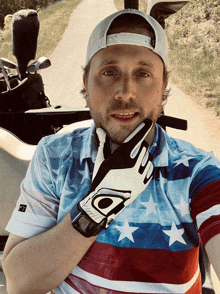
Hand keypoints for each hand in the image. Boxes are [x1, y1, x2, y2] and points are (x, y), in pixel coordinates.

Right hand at [77, 119, 153, 235]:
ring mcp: (140, 174)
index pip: (137, 137)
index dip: (143, 128)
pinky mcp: (144, 182)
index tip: (149, 122)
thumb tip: (100, 130)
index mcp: (123, 156)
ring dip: (143, 156)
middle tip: (131, 151)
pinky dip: (146, 166)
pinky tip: (138, 170)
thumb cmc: (101, 178)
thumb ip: (104, 143)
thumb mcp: (101, 160)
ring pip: (148, 157)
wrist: (105, 201)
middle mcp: (134, 163)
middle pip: (143, 146)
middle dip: (139, 145)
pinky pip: (150, 168)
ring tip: (134, 162)